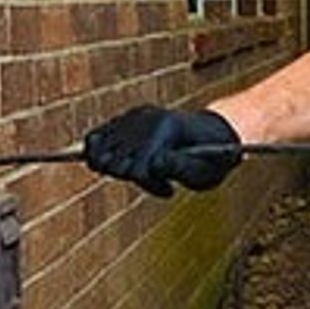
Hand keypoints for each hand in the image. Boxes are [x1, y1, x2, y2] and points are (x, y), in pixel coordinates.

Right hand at [83, 105, 242, 196]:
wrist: (214, 134)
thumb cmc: (215, 158)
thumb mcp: (206, 170)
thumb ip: (181, 168)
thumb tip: (156, 164)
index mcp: (166, 127)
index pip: (138, 169)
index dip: (150, 186)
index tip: (170, 191)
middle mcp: (144, 117)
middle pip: (112, 163)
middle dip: (131, 178)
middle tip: (157, 181)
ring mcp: (132, 116)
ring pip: (98, 152)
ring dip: (114, 168)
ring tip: (140, 171)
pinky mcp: (124, 119)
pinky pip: (94, 138)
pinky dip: (99, 154)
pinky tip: (122, 162)